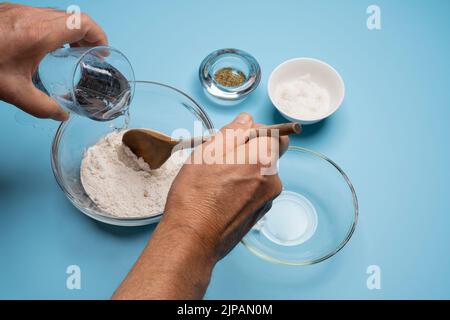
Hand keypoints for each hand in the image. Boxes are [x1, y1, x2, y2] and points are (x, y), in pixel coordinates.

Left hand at [0, 3, 107, 120]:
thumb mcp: (13, 91)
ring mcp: (19, 10)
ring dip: (70, 31)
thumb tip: (61, 115)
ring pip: (58, 15)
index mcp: (40, 33)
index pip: (83, 23)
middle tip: (90, 55)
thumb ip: (42, 106)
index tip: (102, 52)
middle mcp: (32, 16)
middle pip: (73, 17)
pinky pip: (41, 15)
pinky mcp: (9, 11)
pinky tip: (45, 47)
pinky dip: (53, 29)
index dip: (99, 36)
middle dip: (87, 35)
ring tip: (71, 52)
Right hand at [162, 112, 288, 260]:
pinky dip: (244, 186)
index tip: (236, 137)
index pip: (273, 133)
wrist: (192, 238)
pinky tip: (222, 194)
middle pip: (269, 153)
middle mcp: (272, 180)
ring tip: (217, 180)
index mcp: (262, 160)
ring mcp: (268, 199)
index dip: (254, 130)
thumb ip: (232, 132)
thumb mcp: (207, 153)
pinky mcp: (260, 212)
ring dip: (245, 169)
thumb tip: (246, 119)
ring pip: (261, 172)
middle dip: (249, 150)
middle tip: (221, 158)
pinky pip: (256, 189)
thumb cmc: (195, 196)